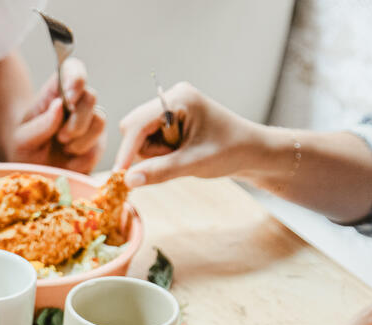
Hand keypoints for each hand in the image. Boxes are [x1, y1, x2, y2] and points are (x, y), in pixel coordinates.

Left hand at [14, 58, 105, 173]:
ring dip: (80, 141)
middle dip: (77, 121)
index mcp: (55, 92)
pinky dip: (82, 159)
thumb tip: (59, 106)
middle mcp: (77, 102)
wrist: (31, 171)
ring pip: (99, 121)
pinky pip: (98, 147)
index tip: (69, 98)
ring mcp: (90, 121)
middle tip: (61, 137)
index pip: (72, 69)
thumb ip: (40, 125)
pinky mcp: (97, 143)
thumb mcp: (22, 140)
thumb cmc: (24, 149)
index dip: (76, 77)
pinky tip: (69, 161)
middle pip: (90, 97)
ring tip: (64, 148)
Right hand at [113, 82, 264, 186]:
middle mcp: (172, 96)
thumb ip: (160, 171)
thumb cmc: (230, 152)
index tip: (118, 176)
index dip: (126, 151)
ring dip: (153, 153)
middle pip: (133, 127)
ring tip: (180, 157)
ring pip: (139, 135)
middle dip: (145, 150)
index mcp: (179, 98)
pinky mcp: (171, 117)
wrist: (252, 151)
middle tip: (172, 160)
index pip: (137, 124)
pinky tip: (179, 154)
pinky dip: (158, 151)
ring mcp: (171, 105)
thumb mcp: (193, 164)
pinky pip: (149, 138)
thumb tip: (127, 181)